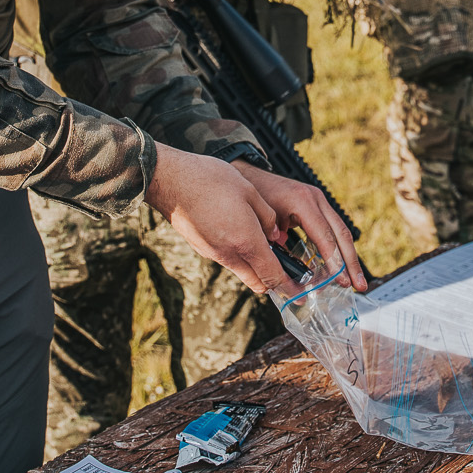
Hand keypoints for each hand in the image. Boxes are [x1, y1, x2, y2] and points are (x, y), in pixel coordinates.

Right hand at [147, 145, 290, 294]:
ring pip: (243, 271)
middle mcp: (229, 254)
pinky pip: (228, 260)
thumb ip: (267, 218)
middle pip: (258, 283)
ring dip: (256, 267)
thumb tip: (276, 235)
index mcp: (246, 241)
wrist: (170, 180)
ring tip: (266, 248)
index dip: (290, 286)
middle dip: (274, 282)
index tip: (302, 292)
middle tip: (289, 274)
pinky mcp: (202, 248)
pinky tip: (241, 235)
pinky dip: (240, 256)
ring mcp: (213, 253)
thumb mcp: (249, 192)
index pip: (272, 276)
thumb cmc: (211, 180)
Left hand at [230, 160, 366, 294]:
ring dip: (350, 259)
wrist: (250, 176)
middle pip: (341, 234)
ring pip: (341, 232)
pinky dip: (340, 249)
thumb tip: (284, 275)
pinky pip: (334, 229)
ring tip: (357, 282)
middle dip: (350, 263)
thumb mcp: (262, 222)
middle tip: (358, 285)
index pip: (324, 235)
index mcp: (301, 201)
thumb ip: (274, 245)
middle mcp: (315, 199)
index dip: (334, 260)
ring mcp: (319, 201)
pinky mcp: (318, 206)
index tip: (340, 280)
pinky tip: (344, 267)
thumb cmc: (253, 198)